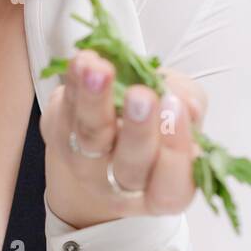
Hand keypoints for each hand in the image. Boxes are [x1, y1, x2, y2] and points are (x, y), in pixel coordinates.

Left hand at [39, 51, 207, 228]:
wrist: (104, 134)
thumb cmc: (154, 127)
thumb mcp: (183, 113)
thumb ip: (191, 105)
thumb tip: (186, 103)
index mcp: (163, 189)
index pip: (173, 187)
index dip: (177, 152)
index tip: (179, 110)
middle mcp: (123, 185)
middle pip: (130, 167)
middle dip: (138, 130)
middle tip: (142, 96)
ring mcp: (85, 164)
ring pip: (89, 139)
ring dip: (95, 101)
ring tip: (99, 70)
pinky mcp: (59, 136)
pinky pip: (64, 111)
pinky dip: (73, 83)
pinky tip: (83, 62)